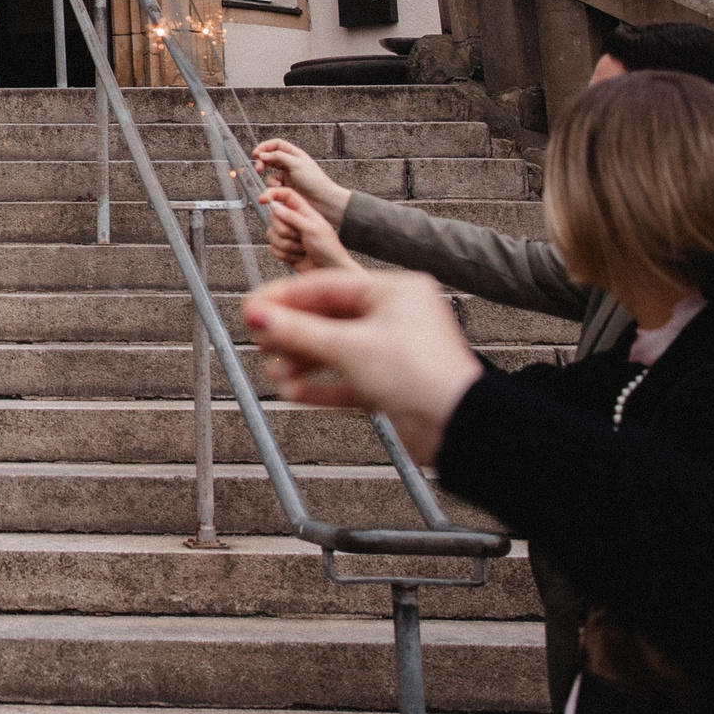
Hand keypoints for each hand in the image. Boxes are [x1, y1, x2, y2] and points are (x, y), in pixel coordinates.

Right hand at [243, 269, 482, 463]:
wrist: (459, 428)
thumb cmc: (423, 377)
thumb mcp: (348, 347)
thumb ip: (297, 332)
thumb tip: (256, 314)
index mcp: (395, 292)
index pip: (328, 286)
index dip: (287, 297)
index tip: (254, 307)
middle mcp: (395, 318)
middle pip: (329, 319)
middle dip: (292, 334)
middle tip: (260, 340)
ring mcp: (392, 352)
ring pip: (335, 351)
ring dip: (302, 363)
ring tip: (275, 372)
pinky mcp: (390, 385)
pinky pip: (345, 380)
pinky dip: (319, 386)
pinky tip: (294, 390)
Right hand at [251, 138, 347, 222]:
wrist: (323, 201)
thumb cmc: (316, 182)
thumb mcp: (296, 164)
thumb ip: (278, 157)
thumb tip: (263, 154)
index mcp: (294, 154)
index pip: (276, 145)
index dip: (265, 147)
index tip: (256, 154)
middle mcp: (290, 164)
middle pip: (270, 158)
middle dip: (262, 163)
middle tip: (258, 169)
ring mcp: (287, 176)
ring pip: (270, 174)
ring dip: (271, 179)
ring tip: (277, 184)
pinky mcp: (286, 188)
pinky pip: (274, 186)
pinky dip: (275, 188)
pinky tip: (282, 190)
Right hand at [264, 187, 358, 274]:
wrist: (330, 270)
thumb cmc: (329, 249)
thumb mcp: (312, 229)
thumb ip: (292, 216)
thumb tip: (275, 206)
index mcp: (303, 211)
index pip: (285, 195)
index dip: (272, 194)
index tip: (262, 200)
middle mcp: (294, 222)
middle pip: (273, 218)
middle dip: (284, 231)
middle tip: (299, 236)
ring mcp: (288, 237)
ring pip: (271, 235)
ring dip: (286, 245)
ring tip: (301, 248)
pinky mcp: (284, 250)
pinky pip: (272, 249)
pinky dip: (284, 255)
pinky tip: (297, 256)